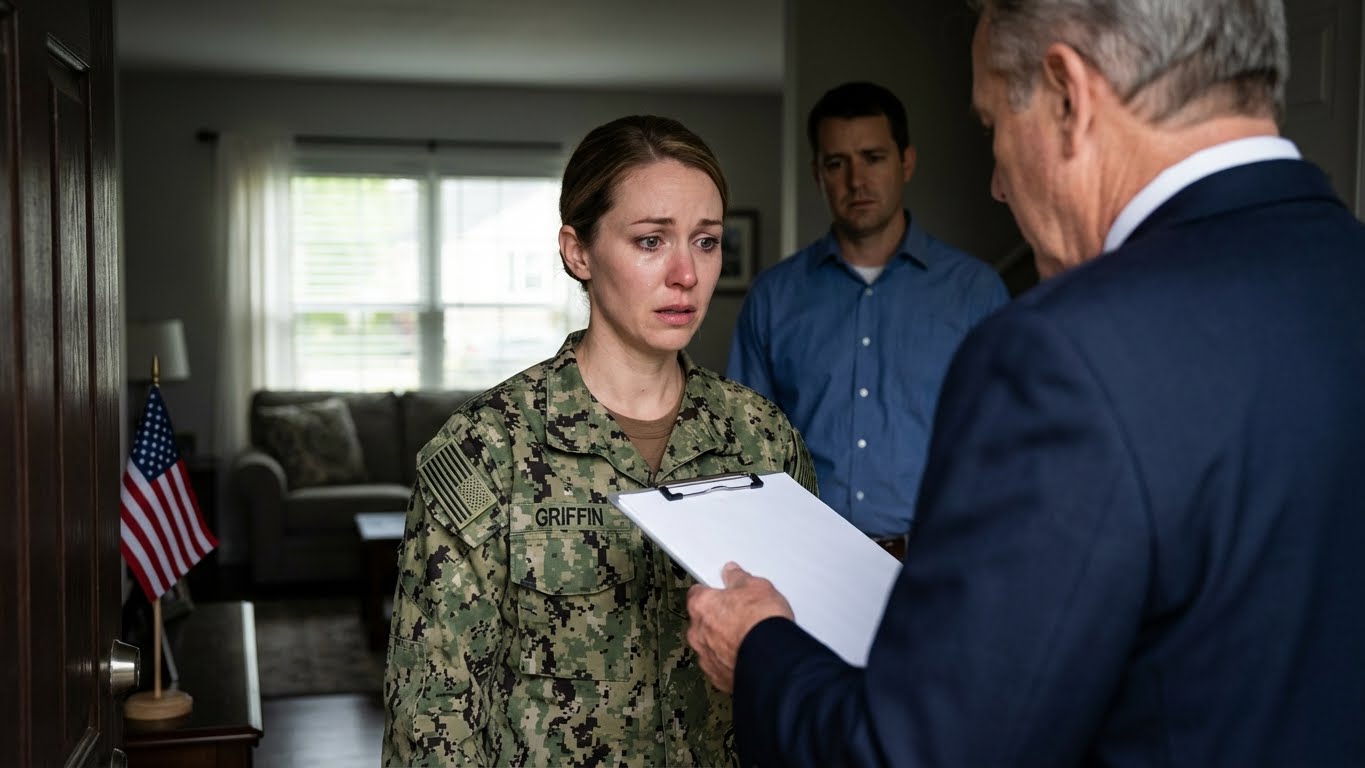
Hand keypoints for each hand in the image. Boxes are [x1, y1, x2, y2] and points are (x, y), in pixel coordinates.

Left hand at [686, 562, 793, 692]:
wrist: (772, 659)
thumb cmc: (760, 624)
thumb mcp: (756, 586)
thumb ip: (739, 578)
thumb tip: (734, 573)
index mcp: (701, 605)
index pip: (698, 592)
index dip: (713, 591)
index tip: (724, 591)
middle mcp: (698, 633)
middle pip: (703, 621)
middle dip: (719, 618)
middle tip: (742, 614)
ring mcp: (707, 657)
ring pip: (711, 645)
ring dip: (724, 641)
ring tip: (748, 636)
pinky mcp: (718, 677)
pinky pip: (721, 665)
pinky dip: (732, 660)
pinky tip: (749, 654)